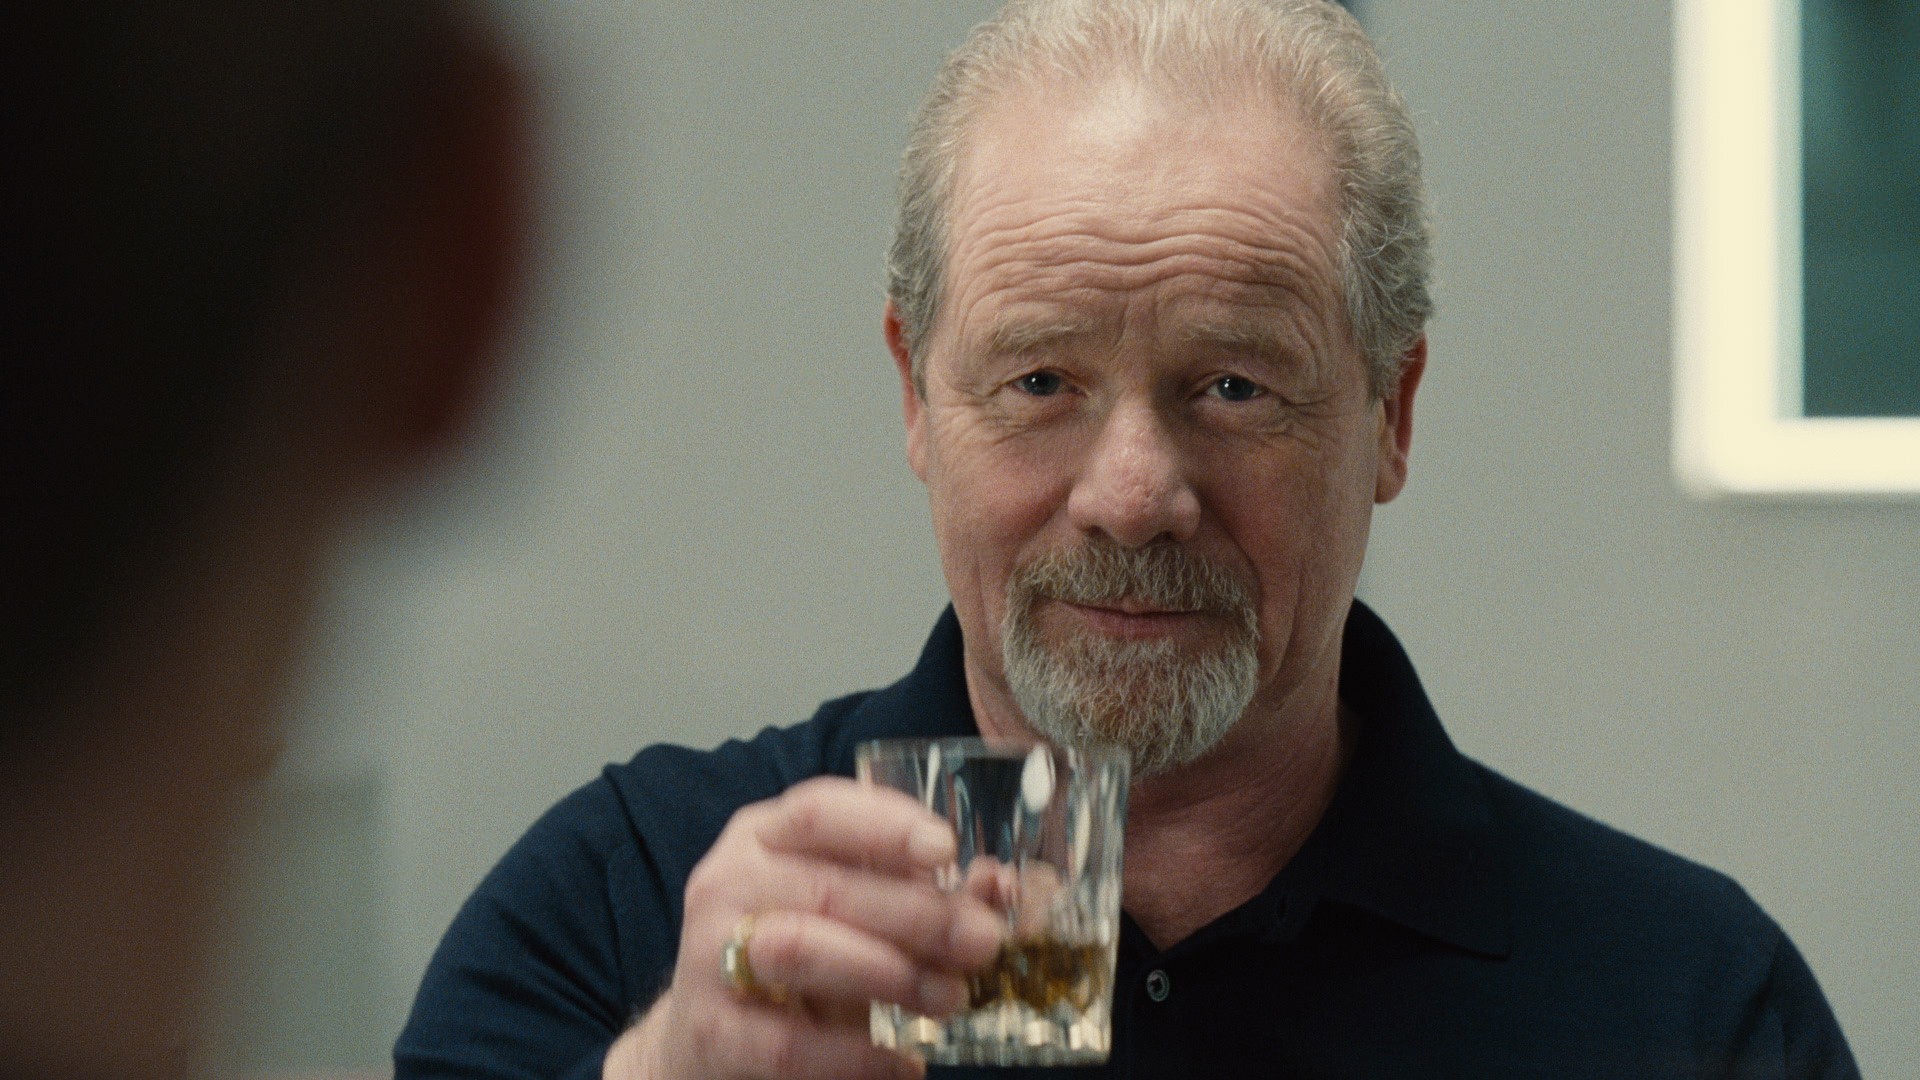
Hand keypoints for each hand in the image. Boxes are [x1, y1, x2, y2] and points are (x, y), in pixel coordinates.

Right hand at [604, 777, 1005, 1079]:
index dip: (884, 825)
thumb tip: (998, 888)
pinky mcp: (710, 1031)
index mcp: (765, 836)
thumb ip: (924, 894)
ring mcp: (709, 956)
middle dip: (917, 914)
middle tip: (983, 941)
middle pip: (826, 886)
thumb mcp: (859, 914)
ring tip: (951, 998)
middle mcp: (728, 883)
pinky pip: (787, 1043)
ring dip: (888, 972)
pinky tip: (906, 1064)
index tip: (945, 848)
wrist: (714, 1039)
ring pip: (800, 949)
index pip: (820, 810)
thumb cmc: (804, 957)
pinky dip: (856, 1056)